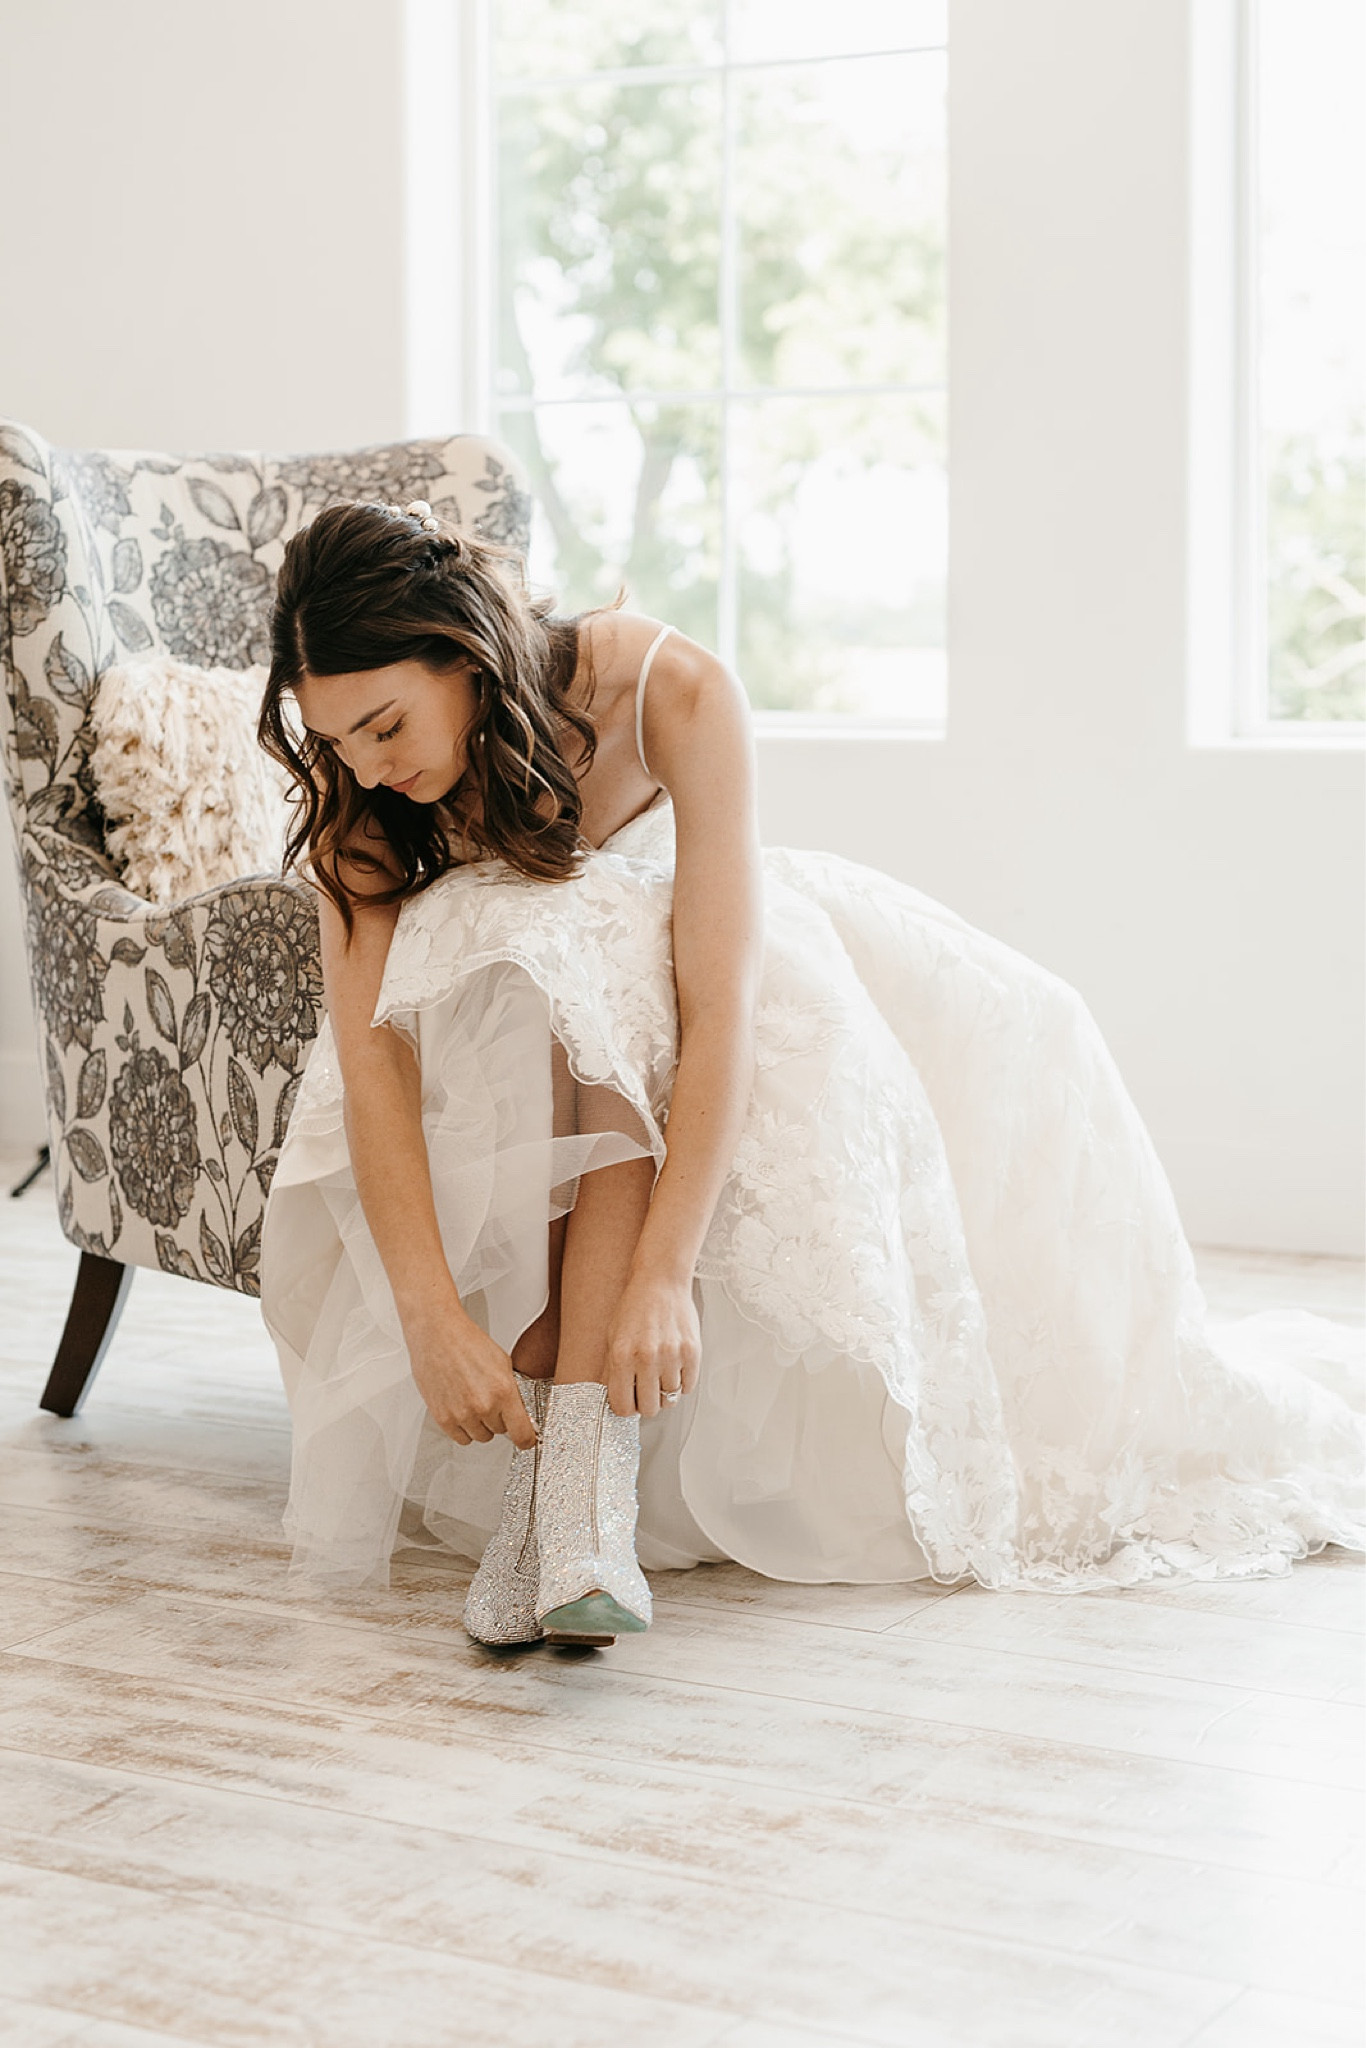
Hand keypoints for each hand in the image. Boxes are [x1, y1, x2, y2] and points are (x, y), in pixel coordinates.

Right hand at [406, 1308, 538, 1448]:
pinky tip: (462, 1410)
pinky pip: (460, 1438)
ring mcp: (461, 1414)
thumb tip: (519, 1414)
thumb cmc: (468, 1343)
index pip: (522, 1434)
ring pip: (480, 1436)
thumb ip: (513, 1392)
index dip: (526, 1439)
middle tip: (491, 1401)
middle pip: (500, 1432)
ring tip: (474, 1402)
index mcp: (503, 1391)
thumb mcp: (503, 1363)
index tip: (526, 1439)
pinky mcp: (442, 1417)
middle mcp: (483, 1406)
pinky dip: (463, 1428)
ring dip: (480, 1425)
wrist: (438, 1334)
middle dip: (499, 1419)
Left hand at [604, 1274, 700, 1418]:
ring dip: (665, 1390)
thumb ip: (614, 1372)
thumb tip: (617, 1402)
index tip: (629, 1402)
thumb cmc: (634, 1309)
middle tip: (645, 1391)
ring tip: (660, 1372)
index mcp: (622, 1356)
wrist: (660, 1282)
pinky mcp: (692, 1352)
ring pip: (670, 1398)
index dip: (626, 1408)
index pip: (623, 1407)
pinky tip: (674, 1367)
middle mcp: (647, 1358)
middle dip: (646, 1404)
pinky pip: (688, 1386)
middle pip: (649, 1409)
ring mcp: (672, 1356)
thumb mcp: (613, 1339)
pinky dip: (681, 1382)